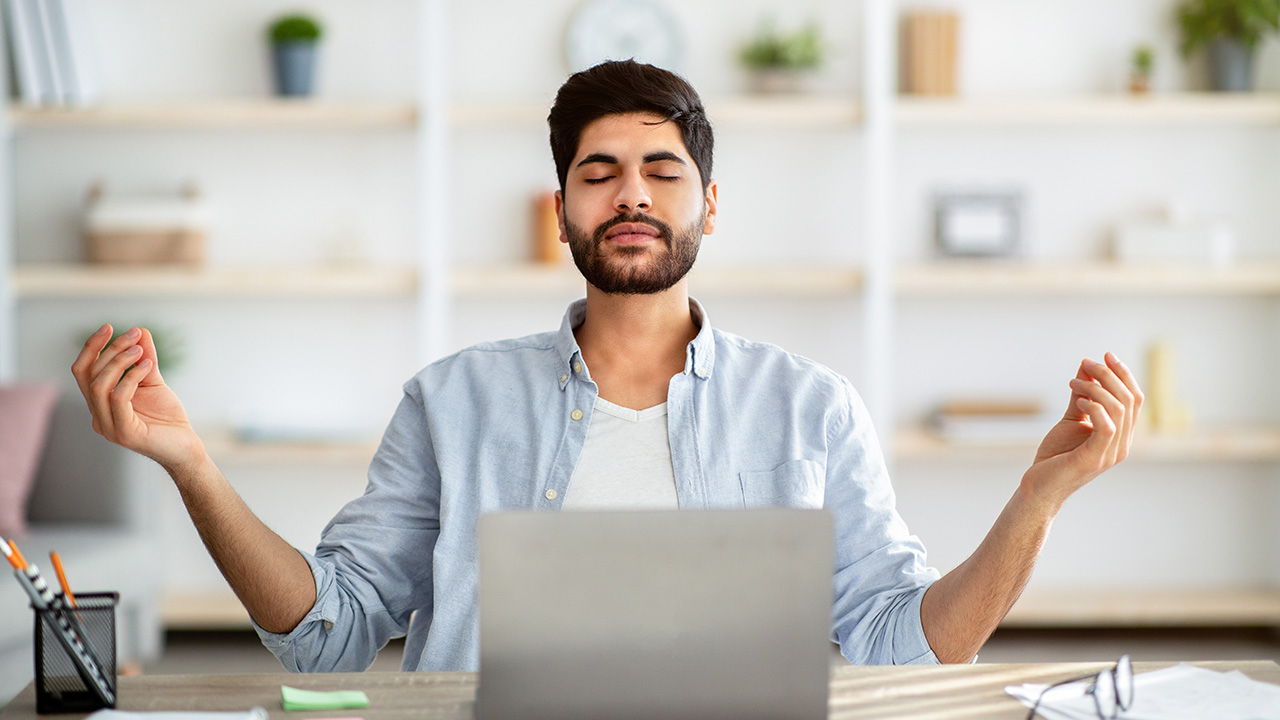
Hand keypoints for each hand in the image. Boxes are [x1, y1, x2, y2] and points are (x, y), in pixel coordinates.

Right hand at [71, 324, 204, 470]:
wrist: (187, 447)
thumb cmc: (168, 418)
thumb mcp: (153, 381)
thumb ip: (144, 359)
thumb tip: (140, 330)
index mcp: (99, 404)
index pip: (83, 372)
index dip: (92, 348)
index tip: (108, 327)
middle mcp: (98, 416)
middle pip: (90, 375)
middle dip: (110, 350)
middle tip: (134, 335)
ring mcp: (108, 426)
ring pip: (99, 385)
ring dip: (119, 361)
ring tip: (140, 349)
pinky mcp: (124, 433)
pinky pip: (118, 398)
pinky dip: (131, 377)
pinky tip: (147, 365)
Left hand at [1022, 352, 1143, 510]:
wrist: (1039, 486)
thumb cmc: (1055, 455)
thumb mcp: (1071, 418)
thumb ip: (1081, 395)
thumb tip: (1086, 366)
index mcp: (1121, 434)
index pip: (1135, 399)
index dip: (1124, 374)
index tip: (1106, 355)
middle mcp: (1122, 444)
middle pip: (1129, 399)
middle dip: (1109, 375)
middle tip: (1086, 363)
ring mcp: (1111, 453)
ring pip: (1119, 409)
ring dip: (1097, 387)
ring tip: (1074, 382)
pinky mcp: (1095, 458)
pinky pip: (1107, 426)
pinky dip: (1094, 407)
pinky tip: (1078, 402)